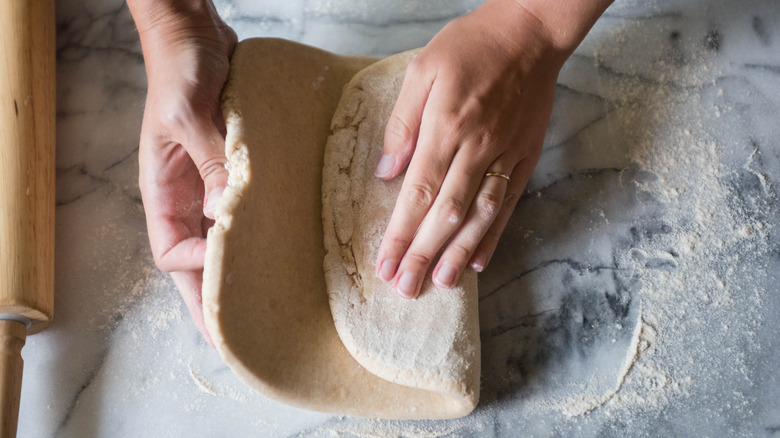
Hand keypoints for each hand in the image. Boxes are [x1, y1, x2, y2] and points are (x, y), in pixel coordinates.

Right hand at [130, 0, 235, 344]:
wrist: (196, 34)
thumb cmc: (182, 68)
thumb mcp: (189, 115)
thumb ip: (211, 162)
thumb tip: (229, 212)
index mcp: (163, 188)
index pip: (174, 249)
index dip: (199, 271)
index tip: (231, 283)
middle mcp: (186, 193)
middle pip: (194, 260)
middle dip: (211, 298)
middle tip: (235, 337)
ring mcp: (211, 182)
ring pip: (222, 240)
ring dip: (238, 270)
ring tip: (263, 305)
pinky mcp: (235, 167)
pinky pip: (246, 208)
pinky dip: (260, 229)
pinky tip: (281, 245)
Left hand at [374, 0, 584, 297]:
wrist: (530, 33)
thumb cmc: (471, 46)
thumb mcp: (424, 70)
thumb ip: (404, 123)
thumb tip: (388, 171)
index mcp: (446, 126)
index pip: (418, 193)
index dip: (400, 234)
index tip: (385, 264)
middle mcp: (477, 148)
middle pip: (446, 214)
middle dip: (422, 254)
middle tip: (405, 288)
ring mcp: (505, 155)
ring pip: (479, 215)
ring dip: (458, 253)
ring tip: (439, 283)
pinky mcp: (526, 156)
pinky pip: (507, 203)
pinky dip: (493, 235)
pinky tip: (480, 260)